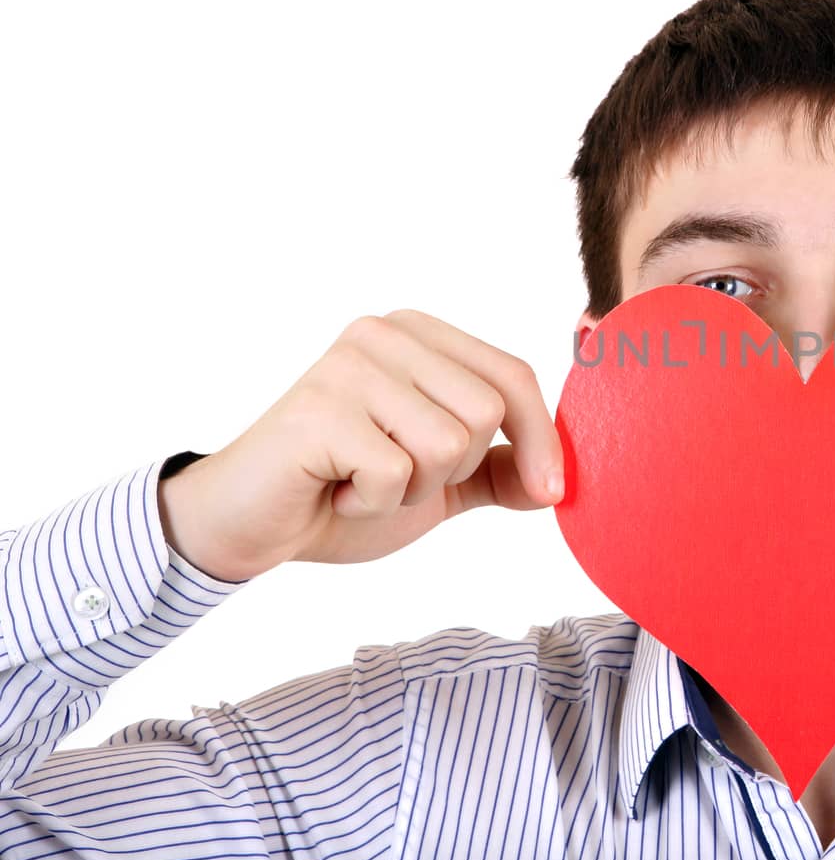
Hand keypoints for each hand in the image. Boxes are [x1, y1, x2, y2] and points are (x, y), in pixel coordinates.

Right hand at [157, 309, 563, 583]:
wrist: (252, 526)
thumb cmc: (342, 494)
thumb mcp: (440, 483)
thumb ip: (498, 471)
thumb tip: (557, 481)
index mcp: (419, 336)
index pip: (512, 375)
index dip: (541, 439)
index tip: (549, 492)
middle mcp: (384, 334)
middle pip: (487, 411)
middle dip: (454, 470)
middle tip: (395, 475)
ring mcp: (348, 365)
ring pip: (448, 443)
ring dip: (413, 488)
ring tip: (362, 480)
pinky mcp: (319, 408)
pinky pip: (396, 472)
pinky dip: (373, 503)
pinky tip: (335, 490)